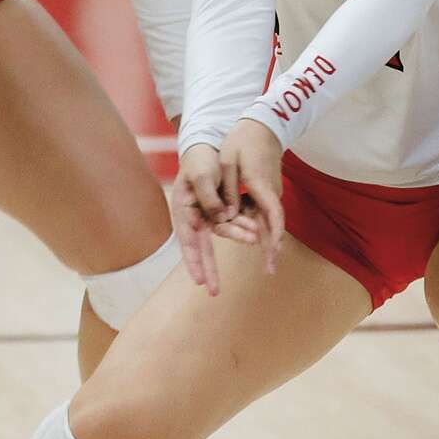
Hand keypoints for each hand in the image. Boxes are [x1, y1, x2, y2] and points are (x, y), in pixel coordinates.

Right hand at [172, 143, 259, 295]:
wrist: (207, 146)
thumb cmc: (198, 159)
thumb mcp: (202, 175)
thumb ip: (210, 198)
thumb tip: (221, 218)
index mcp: (183, 210)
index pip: (187, 241)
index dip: (192, 261)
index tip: (198, 280)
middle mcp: (193, 217)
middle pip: (201, 248)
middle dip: (208, 269)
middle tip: (214, 292)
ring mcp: (207, 215)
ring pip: (222, 233)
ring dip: (237, 237)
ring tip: (254, 240)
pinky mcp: (219, 210)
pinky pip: (232, 222)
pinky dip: (242, 227)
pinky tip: (255, 231)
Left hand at [217, 119, 284, 275]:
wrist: (262, 125)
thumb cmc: (242, 141)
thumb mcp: (229, 164)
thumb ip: (227, 191)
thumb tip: (226, 216)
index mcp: (261, 186)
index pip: (274, 216)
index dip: (274, 238)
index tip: (274, 255)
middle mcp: (271, 192)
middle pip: (273, 224)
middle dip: (272, 247)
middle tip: (269, 270)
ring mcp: (271, 192)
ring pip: (267, 219)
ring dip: (263, 237)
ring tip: (265, 261)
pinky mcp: (267, 190)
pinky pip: (262, 210)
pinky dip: (257, 224)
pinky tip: (248, 234)